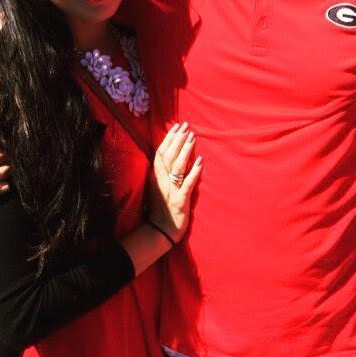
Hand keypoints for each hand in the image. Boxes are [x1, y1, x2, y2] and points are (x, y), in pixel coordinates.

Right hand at [150, 122, 201, 242]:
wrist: (160, 230)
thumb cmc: (161, 207)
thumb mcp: (158, 185)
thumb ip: (162, 170)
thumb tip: (172, 151)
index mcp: (155, 176)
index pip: (160, 152)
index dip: (169, 138)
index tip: (177, 125)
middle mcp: (161, 181)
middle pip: (168, 156)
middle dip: (178, 140)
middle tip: (187, 126)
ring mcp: (170, 191)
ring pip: (177, 167)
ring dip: (185, 151)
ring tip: (192, 137)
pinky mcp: (179, 201)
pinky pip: (187, 184)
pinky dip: (194, 172)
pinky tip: (200, 161)